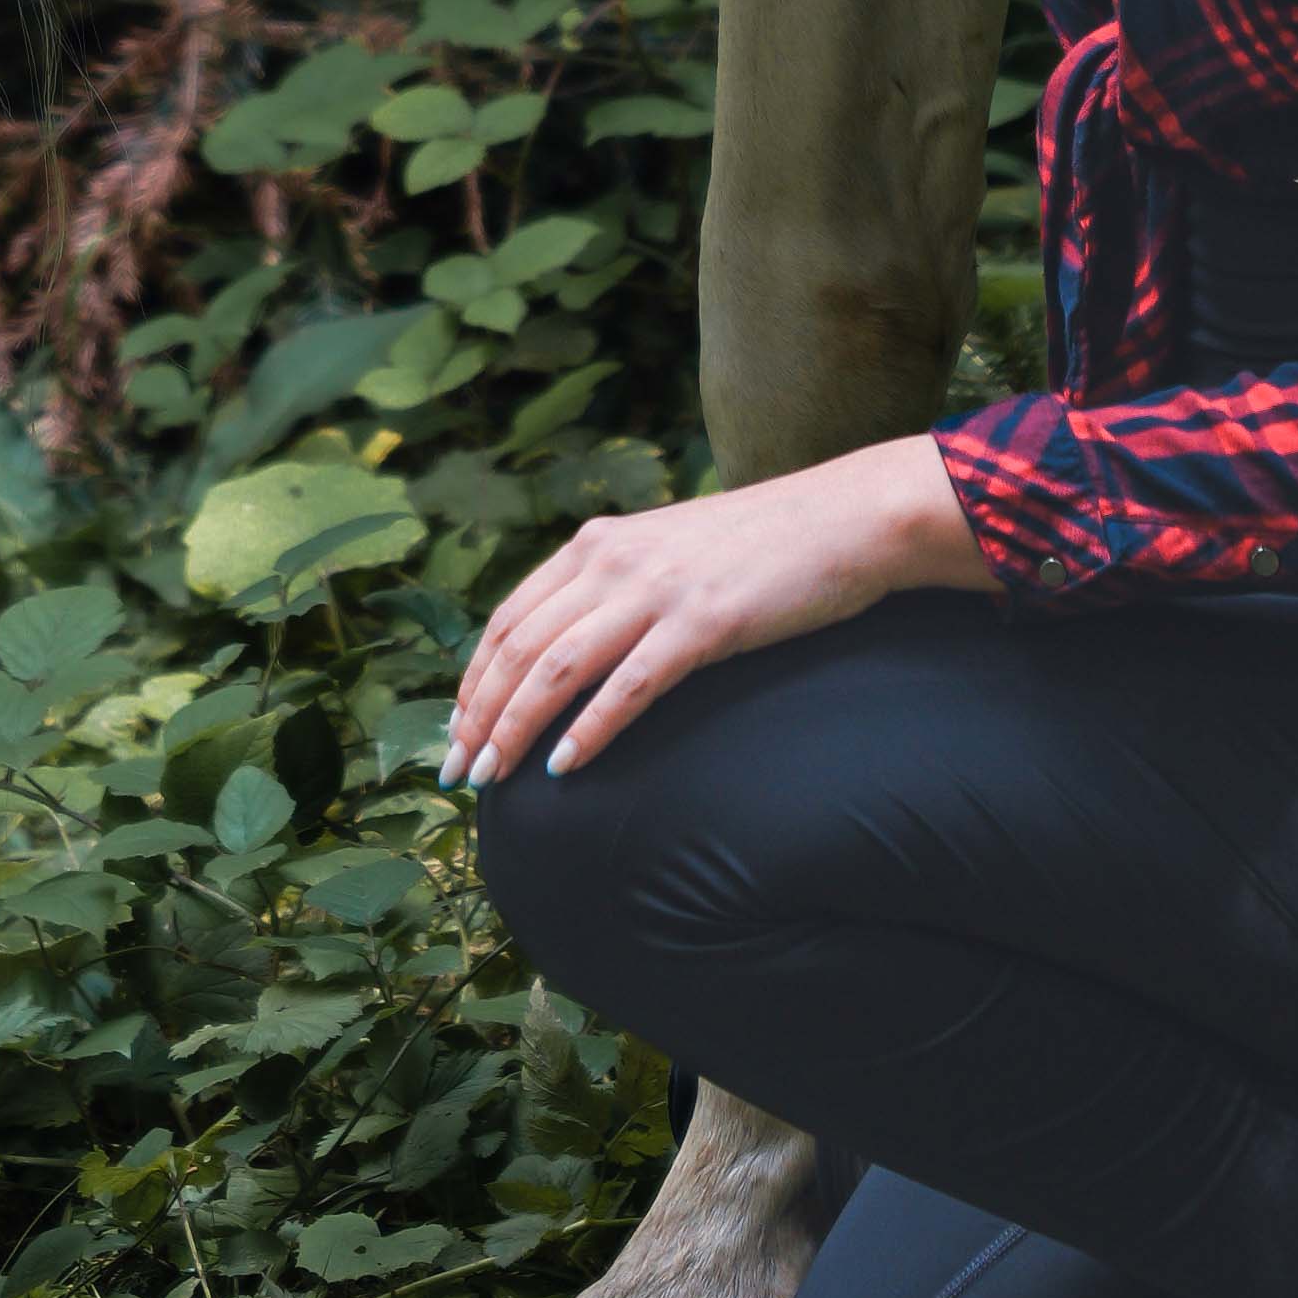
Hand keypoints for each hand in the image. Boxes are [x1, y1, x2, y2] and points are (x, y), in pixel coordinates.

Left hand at [441, 433, 990, 786]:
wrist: (842, 519)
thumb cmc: (759, 546)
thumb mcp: (666, 551)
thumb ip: (613, 587)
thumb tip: (566, 650)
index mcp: (597, 542)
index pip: (508, 618)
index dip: (473, 679)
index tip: (456, 731)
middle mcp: (613, 559)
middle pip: (519, 648)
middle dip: (479, 715)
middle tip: (459, 771)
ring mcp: (656, 590)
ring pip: (557, 669)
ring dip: (515, 729)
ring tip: (494, 779)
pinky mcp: (702, 624)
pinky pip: (627, 687)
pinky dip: (588, 731)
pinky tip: (565, 769)